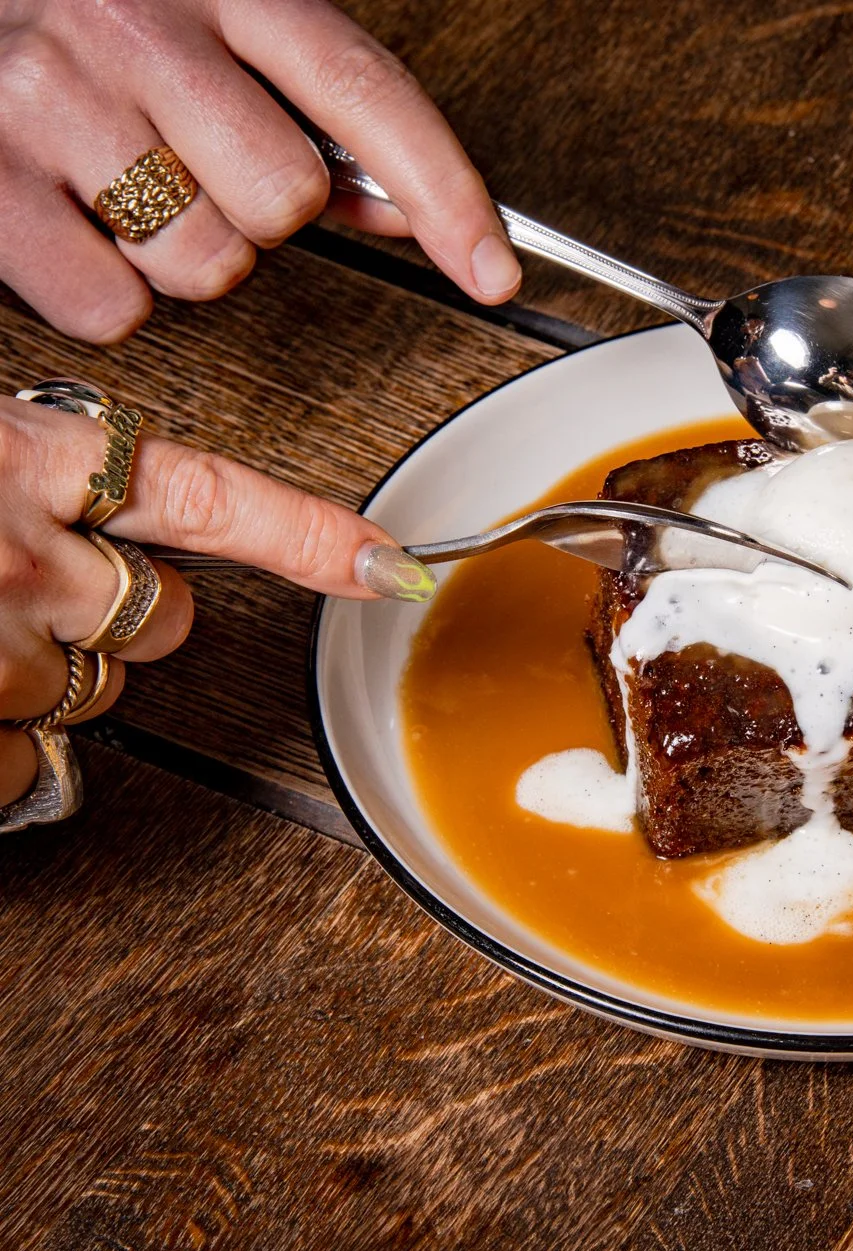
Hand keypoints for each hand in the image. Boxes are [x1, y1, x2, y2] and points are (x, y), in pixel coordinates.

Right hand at [0, 0, 519, 342]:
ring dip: (181, 257)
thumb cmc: (82, 25)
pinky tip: (73, 225)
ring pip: (207, 263)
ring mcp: (52, 97)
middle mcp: (130, 25)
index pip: (366, 95)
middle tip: (189, 170)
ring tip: (120, 190)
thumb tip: (407, 210)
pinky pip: (114, 309)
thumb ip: (307, 110)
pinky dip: (105, 295)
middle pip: (287, 200)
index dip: (446, 193)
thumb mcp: (204, 30)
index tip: (493, 272)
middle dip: (255, 213)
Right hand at [0, 394, 432, 806]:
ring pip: (94, 691)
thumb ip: (41, 467)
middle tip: (25, 580)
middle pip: (166, 620)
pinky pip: (25, 763)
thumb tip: (96, 490)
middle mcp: (29, 558)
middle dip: (125, 614)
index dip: (310, 537)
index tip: (391, 566)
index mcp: (29, 460)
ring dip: (40, 673)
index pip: (210, 499)